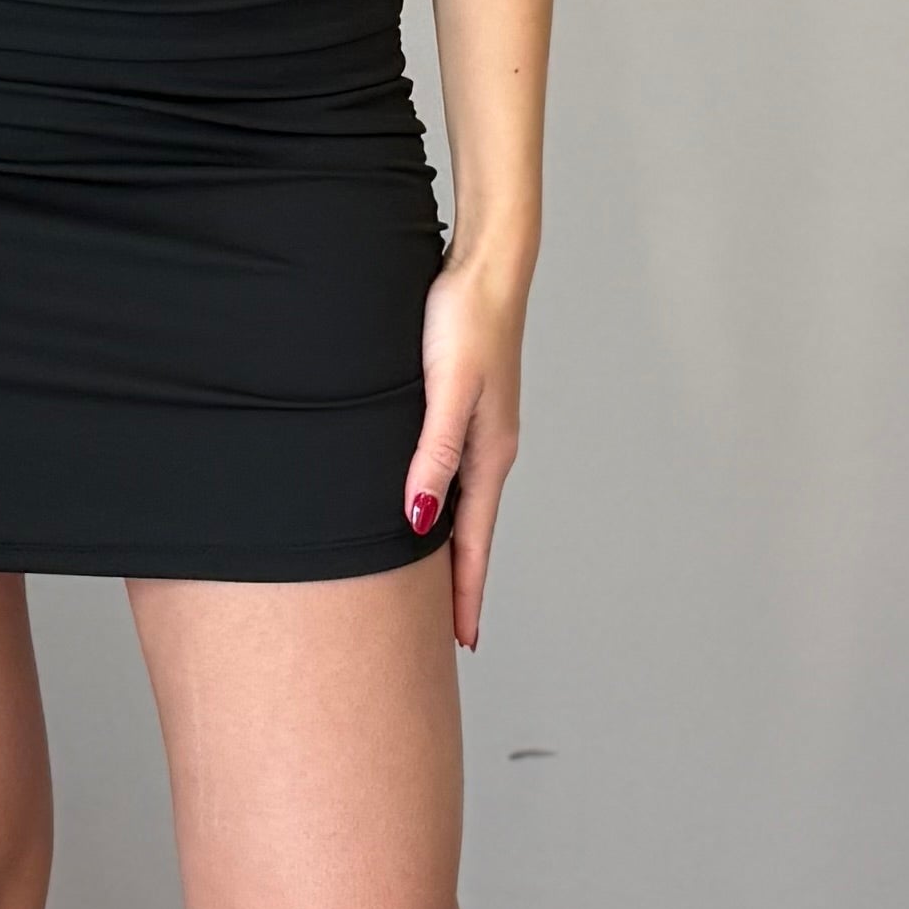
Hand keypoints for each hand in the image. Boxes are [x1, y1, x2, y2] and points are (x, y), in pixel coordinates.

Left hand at [403, 239, 528, 647]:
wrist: (487, 265)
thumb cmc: (465, 319)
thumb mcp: (446, 389)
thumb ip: (433, 454)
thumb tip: (417, 519)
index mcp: (489, 454)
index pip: (474, 542)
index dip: (465, 593)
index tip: (460, 642)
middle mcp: (490, 450)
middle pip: (472, 533)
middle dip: (460, 585)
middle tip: (445, 634)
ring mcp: (483, 431)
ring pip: (464, 506)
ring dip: (452, 549)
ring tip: (436, 587)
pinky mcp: (470, 408)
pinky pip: (456, 476)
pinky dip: (445, 507)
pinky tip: (428, 510)